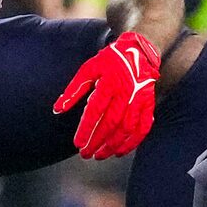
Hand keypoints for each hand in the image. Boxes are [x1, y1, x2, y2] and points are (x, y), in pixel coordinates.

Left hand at [54, 30, 160, 158]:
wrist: (138, 51)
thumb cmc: (110, 60)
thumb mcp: (88, 68)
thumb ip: (73, 90)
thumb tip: (58, 109)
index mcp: (109, 82)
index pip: (95, 111)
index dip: (86, 128)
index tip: (78, 143)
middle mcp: (126, 92)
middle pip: (111, 123)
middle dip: (97, 141)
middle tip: (86, 153)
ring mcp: (139, 99)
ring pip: (127, 128)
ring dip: (113, 145)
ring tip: (100, 155)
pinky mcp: (148, 104)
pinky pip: (143, 127)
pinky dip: (133, 142)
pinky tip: (121, 151)